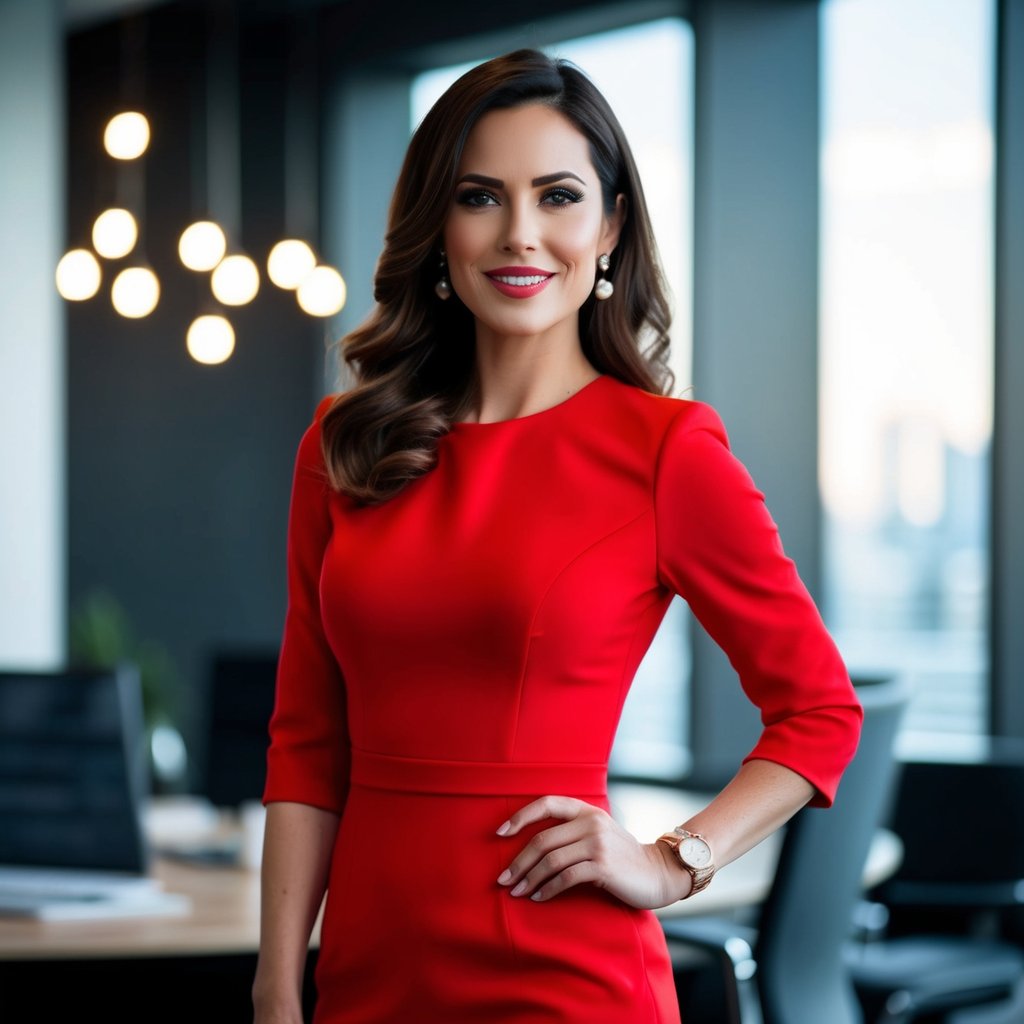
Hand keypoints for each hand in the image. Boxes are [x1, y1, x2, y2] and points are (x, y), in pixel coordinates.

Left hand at [495, 795, 690, 908]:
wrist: (657, 873)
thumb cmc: (621, 857)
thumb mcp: (597, 834)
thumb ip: (571, 832)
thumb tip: (530, 846)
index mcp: (585, 810)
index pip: (545, 804)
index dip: (519, 817)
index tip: (499, 833)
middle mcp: (590, 822)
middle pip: (542, 840)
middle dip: (519, 861)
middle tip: (503, 879)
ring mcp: (597, 843)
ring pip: (551, 860)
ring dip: (529, 879)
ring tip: (517, 892)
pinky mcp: (603, 865)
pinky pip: (566, 877)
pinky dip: (548, 889)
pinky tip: (539, 897)